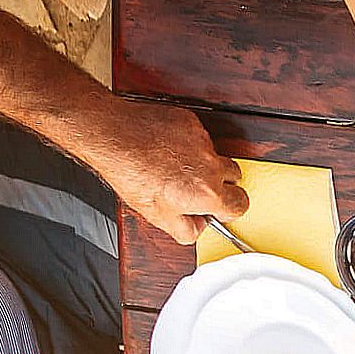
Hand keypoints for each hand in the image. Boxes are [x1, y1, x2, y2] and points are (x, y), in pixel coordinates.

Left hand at [97, 102, 246, 243]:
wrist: (114, 138)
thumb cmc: (131, 174)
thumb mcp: (156, 216)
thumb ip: (186, 230)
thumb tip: (197, 228)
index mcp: (207, 193)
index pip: (240, 204)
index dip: (229, 208)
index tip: (219, 207)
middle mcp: (211, 166)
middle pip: (234, 176)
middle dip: (222, 182)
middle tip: (198, 186)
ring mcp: (203, 142)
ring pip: (214, 155)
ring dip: (202, 162)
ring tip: (175, 165)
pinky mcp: (192, 123)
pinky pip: (199, 137)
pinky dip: (188, 143)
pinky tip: (167, 148)